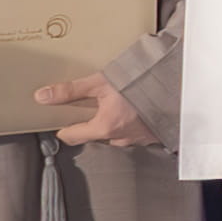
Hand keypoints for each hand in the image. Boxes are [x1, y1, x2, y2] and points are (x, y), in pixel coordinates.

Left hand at [38, 75, 157, 152]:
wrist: (178, 85)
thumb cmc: (142, 83)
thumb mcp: (100, 82)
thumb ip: (71, 91)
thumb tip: (43, 96)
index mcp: (104, 127)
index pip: (73, 136)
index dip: (63, 128)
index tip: (60, 123)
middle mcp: (120, 137)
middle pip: (95, 135)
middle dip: (91, 123)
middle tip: (91, 108)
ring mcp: (138, 138)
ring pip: (116, 135)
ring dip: (113, 123)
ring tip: (116, 106)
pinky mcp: (153, 135)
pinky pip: (135, 133)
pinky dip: (131, 123)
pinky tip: (135, 110)